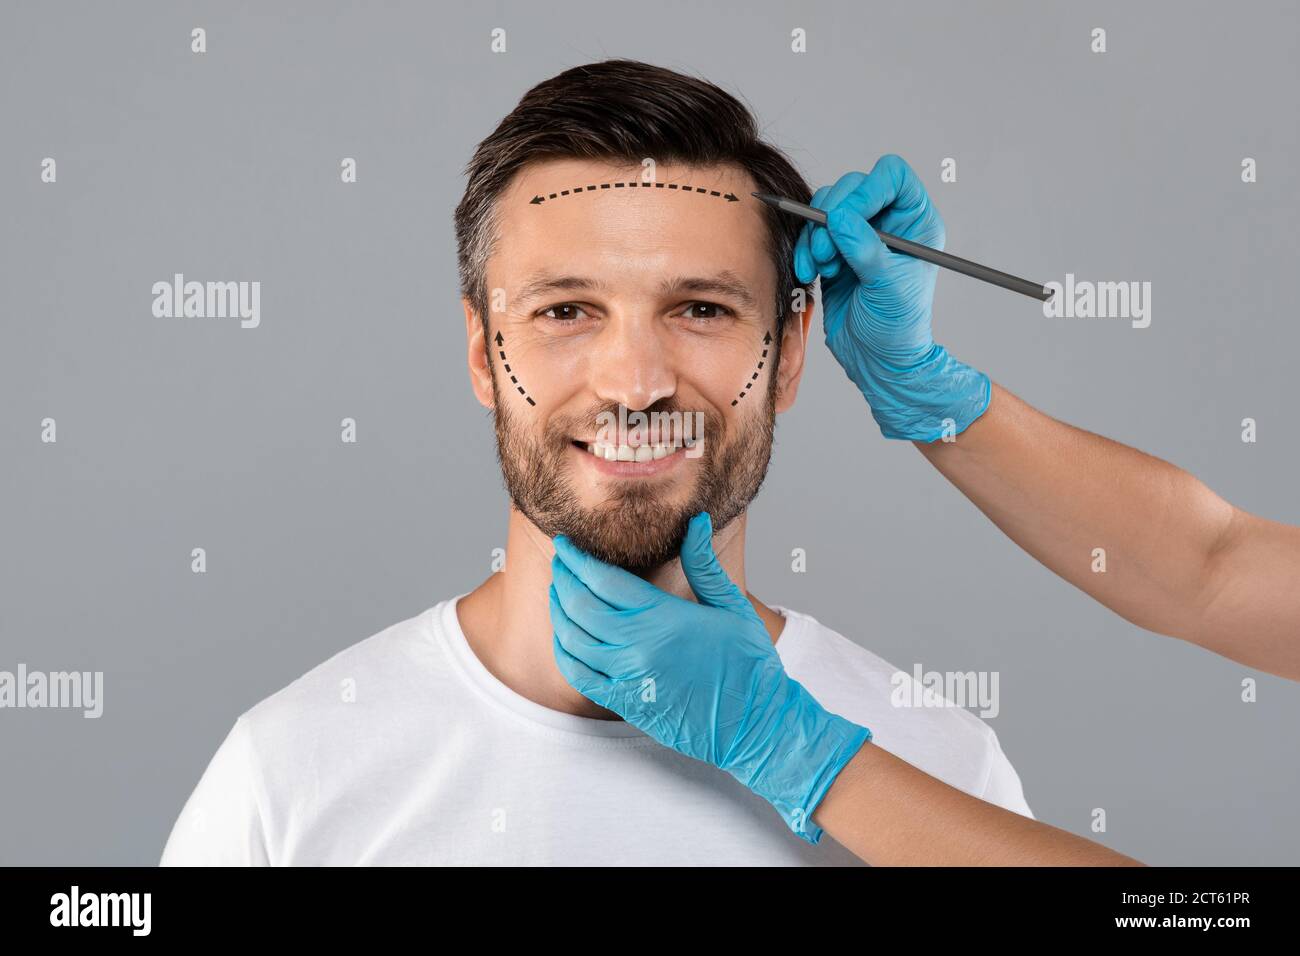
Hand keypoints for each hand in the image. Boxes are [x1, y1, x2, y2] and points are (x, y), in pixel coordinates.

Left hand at [549, 511, 870, 843]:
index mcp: (664, 618)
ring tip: (559, 590)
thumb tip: (697, 521)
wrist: (753, 723)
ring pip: (573, 638)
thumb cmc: (748, 663)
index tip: (565, 543)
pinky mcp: (623, 703)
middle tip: (560, 560)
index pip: (603, 580)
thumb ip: (704, 563)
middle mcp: (638, 648)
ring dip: (559, 610)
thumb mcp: (731, 606)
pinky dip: (564, 650)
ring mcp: (627, 678)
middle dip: (564, 577)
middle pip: (580, 605)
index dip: (578, 559)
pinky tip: (565, 634)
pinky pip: (578, 674)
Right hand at [794, 154, 989, 440]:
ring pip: (826, 208)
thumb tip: (839, 217)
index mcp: (915, 222)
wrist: (876, 360)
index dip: (866, 189)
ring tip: (822, 267)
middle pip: (852, 187)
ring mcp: (859, 235)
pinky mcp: (835, 251)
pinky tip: (812, 273)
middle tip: (827, 251)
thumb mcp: (888, 287)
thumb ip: (865, 249)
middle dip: (832, 216)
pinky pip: (812, 232)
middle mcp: (888, 222)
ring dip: (816, 235)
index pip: (892, 177)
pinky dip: (806, 249)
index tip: (845, 217)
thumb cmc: (897, 329)